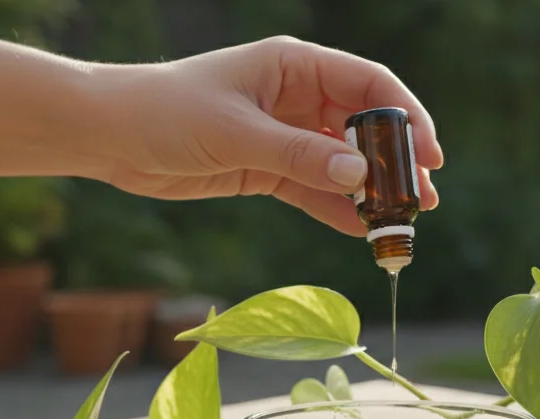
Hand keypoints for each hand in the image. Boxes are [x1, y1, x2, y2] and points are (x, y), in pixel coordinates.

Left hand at [92, 36, 443, 236]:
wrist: (109, 135)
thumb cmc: (166, 111)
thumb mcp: (236, 133)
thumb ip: (298, 155)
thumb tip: (359, 174)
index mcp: (294, 65)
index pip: (369, 83)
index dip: (406, 116)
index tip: (430, 154)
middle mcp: (295, 96)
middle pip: (362, 126)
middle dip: (394, 162)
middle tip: (422, 200)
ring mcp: (281, 134)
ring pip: (340, 162)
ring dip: (369, 192)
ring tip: (399, 224)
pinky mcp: (264, 168)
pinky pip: (312, 189)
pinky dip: (336, 208)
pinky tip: (360, 231)